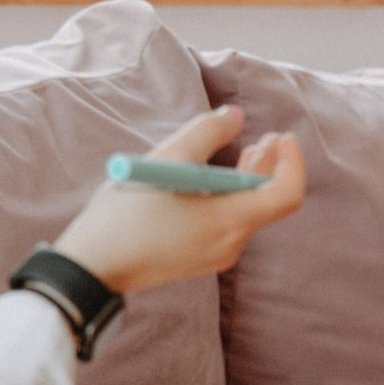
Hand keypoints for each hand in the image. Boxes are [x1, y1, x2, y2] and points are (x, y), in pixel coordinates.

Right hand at [50, 105, 306, 295]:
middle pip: (266, 202)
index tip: (282, 136)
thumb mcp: (167, 159)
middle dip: (269, 166)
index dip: (293, 162)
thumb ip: (207, 132)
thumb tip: (235, 117)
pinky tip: (212, 179)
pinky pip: (225, 224)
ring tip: (248, 150)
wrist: (91, 267)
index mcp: (229, 222)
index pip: (287, 195)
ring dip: (248, 179)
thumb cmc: (127, 213)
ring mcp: (213, 255)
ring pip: (245, 212)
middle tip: (269, 136)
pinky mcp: (195, 258)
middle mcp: (230, 244)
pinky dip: (229, 197)